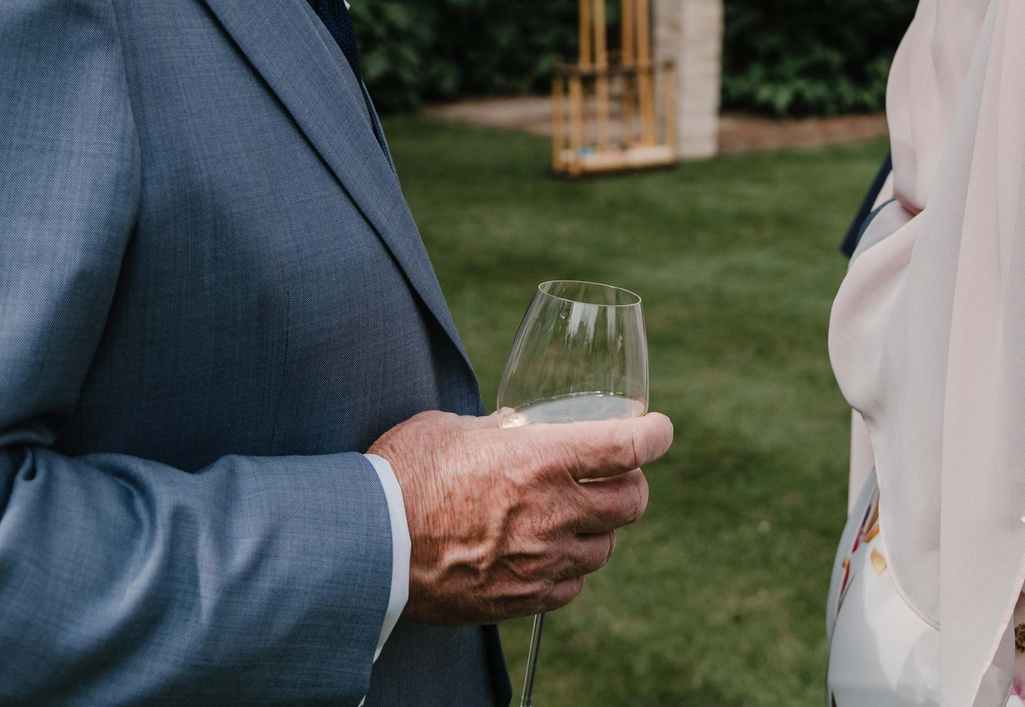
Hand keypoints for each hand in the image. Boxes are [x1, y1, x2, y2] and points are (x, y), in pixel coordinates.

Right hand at [367, 408, 673, 625]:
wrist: (366, 547)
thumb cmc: (402, 475)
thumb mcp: (453, 428)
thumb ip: (496, 427)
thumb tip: (514, 426)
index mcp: (542, 459)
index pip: (630, 447)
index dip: (655, 434)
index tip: (658, 429)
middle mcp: (553, 512)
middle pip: (632, 502)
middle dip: (632, 484)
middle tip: (616, 476)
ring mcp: (540, 561)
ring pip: (605, 548)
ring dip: (599, 529)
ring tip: (573, 517)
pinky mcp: (521, 599)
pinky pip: (571, 587)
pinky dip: (568, 569)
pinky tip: (546, 554)